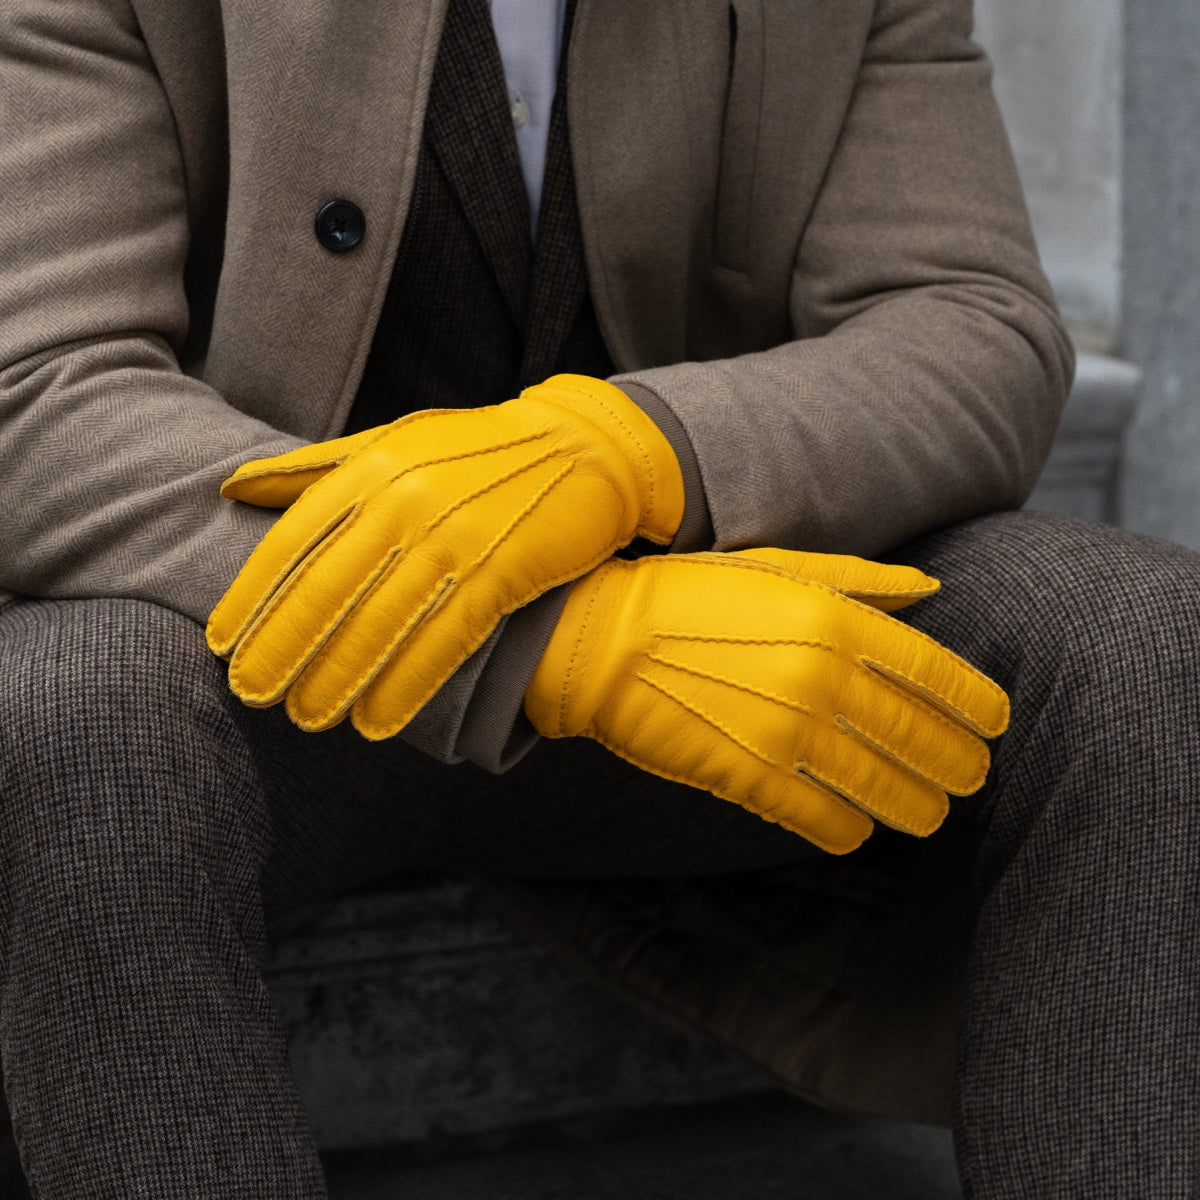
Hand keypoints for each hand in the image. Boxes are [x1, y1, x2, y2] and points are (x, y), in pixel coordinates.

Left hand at [206, 374, 683, 736]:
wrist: (582, 447)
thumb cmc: (481, 452)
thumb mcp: (395, 441)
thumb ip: (315, 469)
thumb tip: (231, 489)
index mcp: (372, 468)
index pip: (294, 541)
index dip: (254, 597)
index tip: (224, 643)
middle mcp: (406, 500)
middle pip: (328, 588)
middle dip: (285, 648)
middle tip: (253, 695)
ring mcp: (456, 536)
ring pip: (381, 621)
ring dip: (339, 676)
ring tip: (307, 717)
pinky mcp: (502, 569)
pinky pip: (444, 639)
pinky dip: (407, 684)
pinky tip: (378, 719)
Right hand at [524, 548, 1007, 853]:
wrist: (605, 639)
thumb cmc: (691, 593)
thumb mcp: (779, 565)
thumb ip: (861, 581)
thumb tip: (930, 589)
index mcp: (836, 620)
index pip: (937, 673)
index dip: (976, 706)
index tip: (992, 723)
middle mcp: (824, 678)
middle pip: (922, 739)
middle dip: (959, 765)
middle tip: (969, 777)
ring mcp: (788, 734)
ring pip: (886, 790)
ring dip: (917, 808)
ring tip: (927, 812)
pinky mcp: (751, 778)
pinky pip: (827, 821)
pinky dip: (851, 830)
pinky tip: (856, 827)